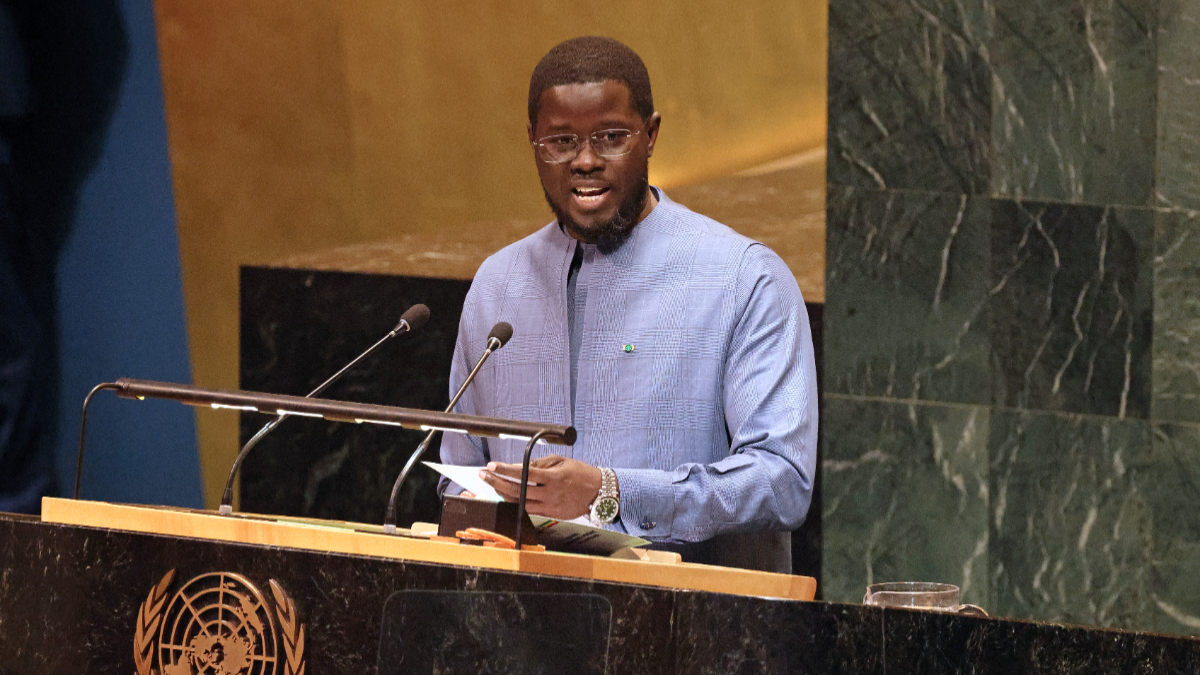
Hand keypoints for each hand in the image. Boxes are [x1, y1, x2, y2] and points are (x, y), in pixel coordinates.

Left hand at [479, 454, 601, 520]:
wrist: (599, 492)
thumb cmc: (581, 473)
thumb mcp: (561, 461)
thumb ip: (539, 463)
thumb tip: (519, 466)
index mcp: (553, 478)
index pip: (523, 473)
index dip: (505, 470)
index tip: (492, 466)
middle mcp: (550, 494)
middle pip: (517, 490)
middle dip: (497, 482)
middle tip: (484, 474)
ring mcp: (549, 506)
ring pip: (519, 502)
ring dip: (503, 493)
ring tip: (493, 484)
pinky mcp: (551, 514)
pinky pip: (528, 510)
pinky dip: (515, 502)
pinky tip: (507, 495)